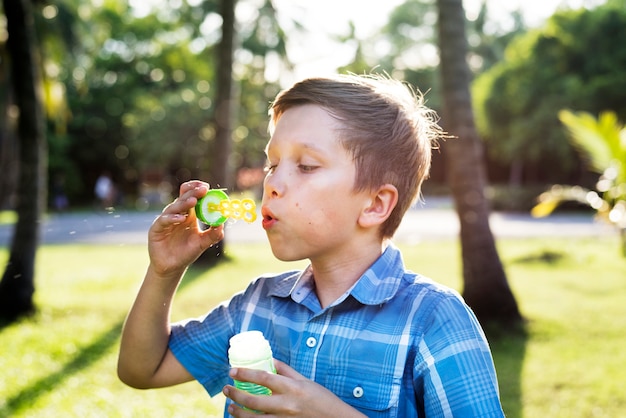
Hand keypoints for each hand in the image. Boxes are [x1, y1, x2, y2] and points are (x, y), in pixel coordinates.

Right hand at [147, 180, 223, 276]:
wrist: (172, 267)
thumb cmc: (187, 252)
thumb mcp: (202, 243)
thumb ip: (213, 234)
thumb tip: (222, 225)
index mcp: (188, 214)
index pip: (191, 196)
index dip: (197, 189)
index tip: (207, 187)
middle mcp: (176, 214)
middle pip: (183, 198)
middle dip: (193, 193)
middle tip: (203, 189)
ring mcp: (165, 221)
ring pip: (173, 207)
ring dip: (184, 203)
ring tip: (194, 201)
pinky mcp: (156, 229)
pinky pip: (164, 221)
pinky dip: (172, 218)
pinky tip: (181, 219)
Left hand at [223, 360, 366, 417]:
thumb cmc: (323, 400)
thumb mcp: (306, 381)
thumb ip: (288, 371)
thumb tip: (272, 361)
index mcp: (292, 388)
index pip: (263, 378)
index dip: (245, 374)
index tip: (232, 371)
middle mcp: (286, 405)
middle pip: (254, 400)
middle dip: (236, 395)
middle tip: (226, 389)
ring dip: (239, 413)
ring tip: (231, 408)